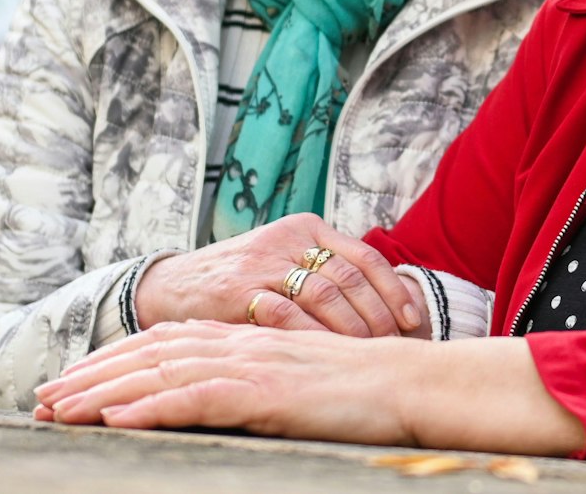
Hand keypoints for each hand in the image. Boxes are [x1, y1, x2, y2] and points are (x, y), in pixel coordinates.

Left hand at [34, 321, 585, 456]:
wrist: (413, 382)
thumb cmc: (366, 388)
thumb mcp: (303, 375)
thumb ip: (264, 369)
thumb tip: (230, 370)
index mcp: (249, 339)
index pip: (167, 344)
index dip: (115, 359)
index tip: (71, 380)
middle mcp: (242, 344)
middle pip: (150, 354)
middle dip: (90, 374)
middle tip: (40, 397)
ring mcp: (251, 366)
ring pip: (159, 373)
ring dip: (101, 392)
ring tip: (55, 410)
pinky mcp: (264, 392)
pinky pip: (195, 399)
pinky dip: (150, 406)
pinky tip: (114, 420)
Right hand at [133, 213, 425, 337]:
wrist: (173, 285)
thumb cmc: (243, 281)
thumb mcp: (286, 261)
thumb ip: (327, 273)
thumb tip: (388, 303)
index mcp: (308, 228)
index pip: (366, 257)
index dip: (394, 290)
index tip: (413, 319)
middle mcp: (289, 240)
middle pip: (350, 278)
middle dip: (378, 315)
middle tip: (395, 344)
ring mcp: (263, 265)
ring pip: (325, 295)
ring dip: (352, 328)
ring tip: (367, 353)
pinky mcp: (237, 292)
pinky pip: (287, 316)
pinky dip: (313, 337)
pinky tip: (328, 357)